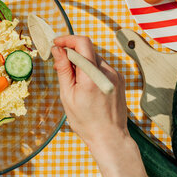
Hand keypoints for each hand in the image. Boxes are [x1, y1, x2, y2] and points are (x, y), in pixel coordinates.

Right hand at [51, 35, 126, 150]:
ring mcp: (116, 75)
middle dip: (72, 52)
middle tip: (60, 64)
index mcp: (92, 76)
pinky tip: (85, 84)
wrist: (109, 137)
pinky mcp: (119, 79)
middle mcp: (107, 72)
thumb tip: (57, 50)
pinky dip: (91, 69)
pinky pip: (102, 67)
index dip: (68, 39)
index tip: (56, 43)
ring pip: (94, 58)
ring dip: (82, 62)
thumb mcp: (67, 95)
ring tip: (73, 79)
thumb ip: (64, 69)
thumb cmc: (85, 121)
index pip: (83, 44)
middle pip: (88, 50)